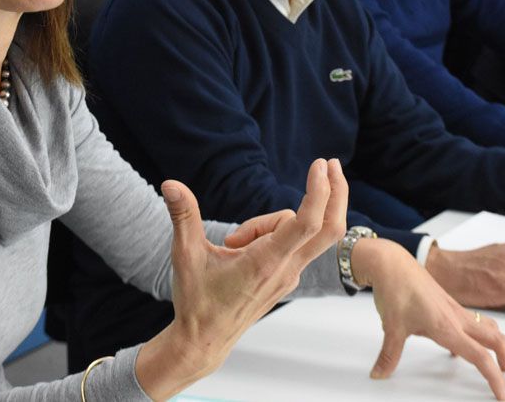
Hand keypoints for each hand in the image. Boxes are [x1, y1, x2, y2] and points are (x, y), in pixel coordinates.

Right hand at [135, 158, 347, 399]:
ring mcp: (290, 275)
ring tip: (232, 244)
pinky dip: (276, 233)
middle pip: (328, 228)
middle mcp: (285, 269)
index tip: (318, 165)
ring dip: (278, 221)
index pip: (304, 223)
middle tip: (328, 163)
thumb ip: (183, 216)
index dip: (317, 192)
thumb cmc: (196, 300)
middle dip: (334, 193)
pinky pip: (294, 245)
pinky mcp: (287, 278)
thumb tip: (169, 183)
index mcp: (265, 262)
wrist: (205, 341)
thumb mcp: (186, 255)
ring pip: (305, 233)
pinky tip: (240, 248)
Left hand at [354, 238, 504, 399]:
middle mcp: (457, 318)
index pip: (480, 357)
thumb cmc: (395, 288)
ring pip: (490, 330)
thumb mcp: (391, 326)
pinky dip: (485, 336)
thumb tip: (378, 374)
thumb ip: (389, 354)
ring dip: (504, 348)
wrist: (392, 262)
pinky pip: (476, 323)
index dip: (495, 379)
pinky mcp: (451, 306)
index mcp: (446, 326)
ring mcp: (456, 311)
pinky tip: (474, 347)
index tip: (504, 396)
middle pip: (497, 342)